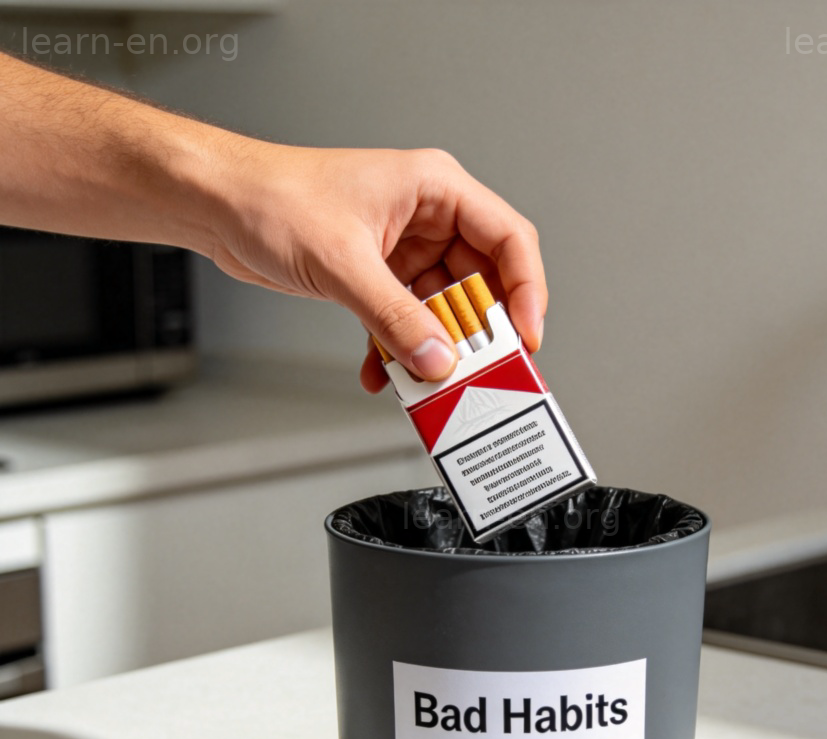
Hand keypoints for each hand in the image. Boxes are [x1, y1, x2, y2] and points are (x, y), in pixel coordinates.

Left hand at [205, 144, 546, 390]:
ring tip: (427, 378)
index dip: (525, 292)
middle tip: (480, 368)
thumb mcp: (343, 262)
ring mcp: (406, 249)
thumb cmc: (273, 198)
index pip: (508, 240)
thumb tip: (437, 358)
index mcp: (435, 189)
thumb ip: (395, 318)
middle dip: (478, 331)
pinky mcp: (381, 276)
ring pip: (444, 309)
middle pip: (482, 282)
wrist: (219, 205)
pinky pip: (407, 322)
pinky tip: (384, 372)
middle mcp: (428, 218)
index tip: (524, 337)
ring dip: (434, 348)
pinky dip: (398, 350)